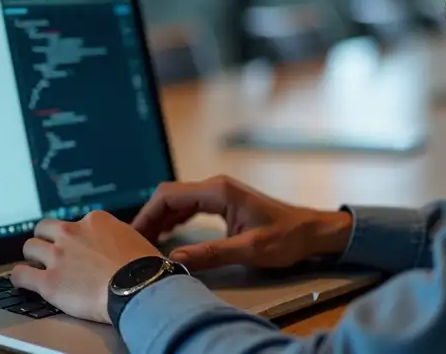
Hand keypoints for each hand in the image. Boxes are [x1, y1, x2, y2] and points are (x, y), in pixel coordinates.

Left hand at [11, 210, 159, 323]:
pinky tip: (21, 281)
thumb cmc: (144, 269)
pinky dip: (19, 277)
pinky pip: (20, 274)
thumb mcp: (135, 240)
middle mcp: (72, 233)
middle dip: (45, 239)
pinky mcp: (49, 281)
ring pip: (29, 247)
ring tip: (34, 265)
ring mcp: (58, 256)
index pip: (74, 223)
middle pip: (45, 228)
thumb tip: (119, 245)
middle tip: (49, 251)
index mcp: (94, 221)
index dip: (74, 236)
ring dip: (32, 256)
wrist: (138, 289)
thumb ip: (118, 238)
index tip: (75, 246)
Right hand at [131, 175, 352, 271]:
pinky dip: (173, 218)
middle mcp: (216, 187)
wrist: (312, 231)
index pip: (169, 196)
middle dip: (149, 217)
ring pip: (177, 200)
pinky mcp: (223, 202)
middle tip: (134, 242)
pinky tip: (166, 235)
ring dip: (160, 218)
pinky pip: (189, 205)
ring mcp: (219, 193)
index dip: (147, 214)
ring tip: (145, 241)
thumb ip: (210, 254)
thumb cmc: (286, 237)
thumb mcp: (248, 249)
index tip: (133, 234)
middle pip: (169, 196)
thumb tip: (174, 259)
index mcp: (219, 191)